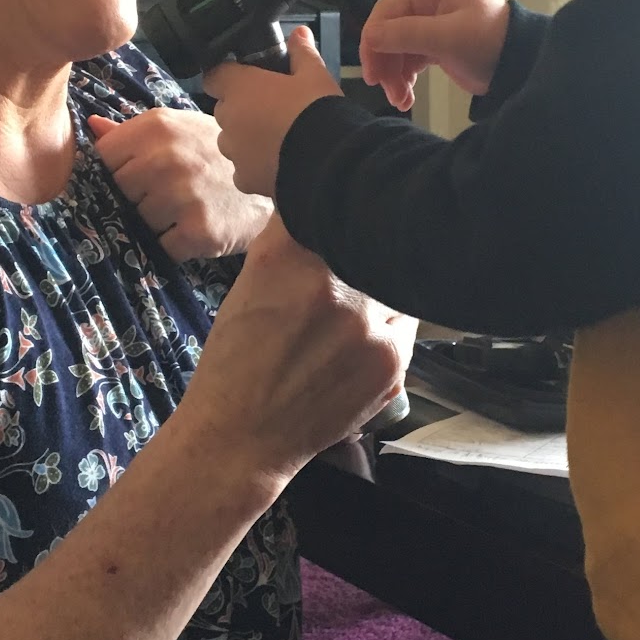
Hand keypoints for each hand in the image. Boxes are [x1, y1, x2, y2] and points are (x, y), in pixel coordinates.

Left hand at [89, 107, 271, 260]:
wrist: (281, 177)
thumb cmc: (217, 154)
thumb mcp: (178, 130)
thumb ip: (131, 133)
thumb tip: (90, 128)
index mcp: (156, 126)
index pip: (104, 158)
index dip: (119, 171)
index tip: (140, 175)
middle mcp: (166, 157)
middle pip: (119, 192)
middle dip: (137, 199)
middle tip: (168, 195)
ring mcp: (183, 195)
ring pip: (139, 221)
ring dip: (157, 224)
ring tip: (184, 211)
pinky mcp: (199, 231)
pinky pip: (164, 247)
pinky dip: (176, 246)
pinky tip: (196, 229)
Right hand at [180, 218, 414, 481]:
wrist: (241, 437)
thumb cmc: (235, 360)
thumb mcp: (249, 283)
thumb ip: (290, 240)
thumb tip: (324, 202)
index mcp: (286, 255)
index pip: (334, 207)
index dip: (342, 211)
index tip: (343, 217)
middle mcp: (332, 284)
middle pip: (372, 242)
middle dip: (365, 250)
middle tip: (354, 270)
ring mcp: (368, 324)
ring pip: (394, 282)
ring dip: (382, 289)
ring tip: (352, 315)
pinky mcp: (392, 361)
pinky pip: (404, 325)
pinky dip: (387, 328)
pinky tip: (355, 346)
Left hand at [202, 27, 340, 198]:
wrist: (327, 161)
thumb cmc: (317, 111)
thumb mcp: (315, 75)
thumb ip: (302, 53)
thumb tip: (299, 33)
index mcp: (240, 87)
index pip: (214, 76)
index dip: (228, 77)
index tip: (245, 80)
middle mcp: (229, 119)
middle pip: (225, 110)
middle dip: (242, 110)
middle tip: (272, 111)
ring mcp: (234, 151)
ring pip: (232, 141)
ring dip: (246, 139)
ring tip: (277, 140)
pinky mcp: (245, 178)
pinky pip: (243, 170)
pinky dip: (255, 167)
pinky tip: (278, 163)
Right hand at [353, 0, 510, 110]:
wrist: (518, 68)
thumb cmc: (494, 41)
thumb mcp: (449, 38)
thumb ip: (407, 35)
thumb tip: (372, 36)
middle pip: (385, 17)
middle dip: (377, 49)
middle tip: (376, 78)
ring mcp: (428, 22)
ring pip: (391, 40)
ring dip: (389, 68)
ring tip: (396, 96)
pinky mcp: (432, 44)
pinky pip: (404, 56)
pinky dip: (401, 76)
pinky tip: (404, 96)